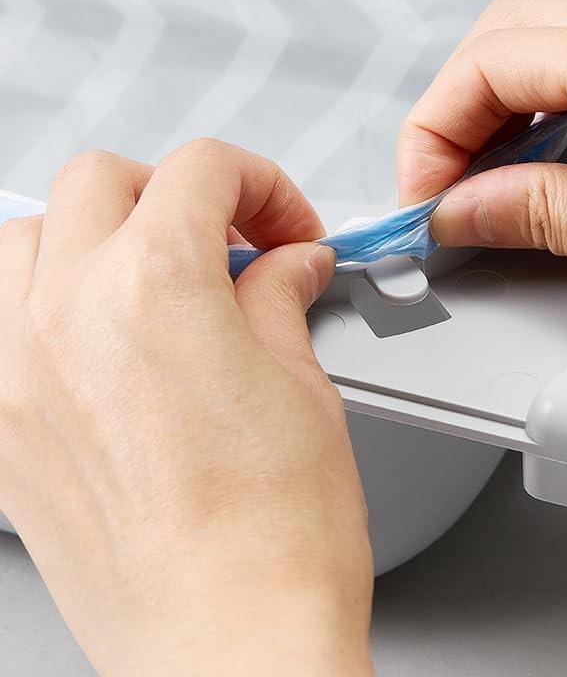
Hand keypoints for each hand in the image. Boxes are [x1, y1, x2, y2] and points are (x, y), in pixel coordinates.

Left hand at [0, 141, 372, 675]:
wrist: (230, 647)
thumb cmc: (275, 539)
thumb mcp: (303, 386)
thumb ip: (283, 300)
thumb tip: (289, 264)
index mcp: (157, 290)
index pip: (202, 170)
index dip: (261, 184)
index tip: (282, 228)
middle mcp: (68, 318)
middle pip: (104, 180)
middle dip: (176, 193)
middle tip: (223, 241)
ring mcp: (17, 371)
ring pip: (26, 234)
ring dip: (92, 232)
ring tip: (146, 272)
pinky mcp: (1, 426)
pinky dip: (43, 296)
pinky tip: (94, 330)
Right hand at [398, 0, 566, 327]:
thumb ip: (556, 219)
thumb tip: (466, 208)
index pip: (490, 63)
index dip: (432, 134)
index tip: (423, 199)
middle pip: (508, 33)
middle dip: (452, 109)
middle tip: (441, 187)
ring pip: (548, 33)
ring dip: (494, 96)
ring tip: (481, 171)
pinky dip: (540, 95)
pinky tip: (538, 151)